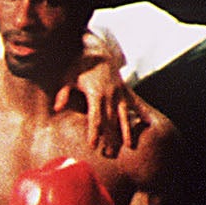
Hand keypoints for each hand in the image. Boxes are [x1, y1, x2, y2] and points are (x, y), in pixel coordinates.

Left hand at [60, 40, 142, 157]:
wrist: (97, 51)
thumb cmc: (79, 66)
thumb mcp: (67, 78)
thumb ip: (63, 94)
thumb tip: (56, 108)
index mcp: (96, 94)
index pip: (95, 117)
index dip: (94, 132)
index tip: (93, 145)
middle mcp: (110, 95)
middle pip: (110, 121)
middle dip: (109, 137)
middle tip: (109, 153)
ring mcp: (120, 93)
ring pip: (124, 115)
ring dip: (126, 131)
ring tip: (130, 145)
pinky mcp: (125, 90)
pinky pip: (135, 103)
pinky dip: (142, 112)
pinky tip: (149, 123)